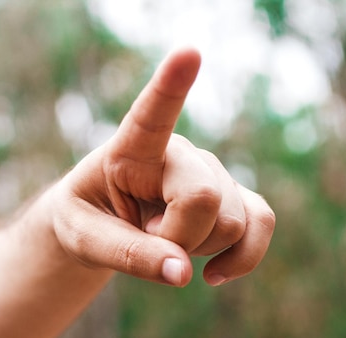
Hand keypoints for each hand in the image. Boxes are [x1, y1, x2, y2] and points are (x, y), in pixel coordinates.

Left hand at [53, 48, 274, 286]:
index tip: (188, 52)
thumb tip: (183, 273)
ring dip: (198, 250)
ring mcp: (213, 173)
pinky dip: (243, 258)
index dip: (171, 86)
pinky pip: (260, 226)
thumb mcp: (85, 240)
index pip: (152, 114)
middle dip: (177, 238)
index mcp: (130, 149)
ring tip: (165, 238)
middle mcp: (179, 152)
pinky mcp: (235, 198)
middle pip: (203, 197)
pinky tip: (214, 276)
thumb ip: (127, 255)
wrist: (105, 224)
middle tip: (146, 236)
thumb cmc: (88, 220)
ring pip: (232, 221)